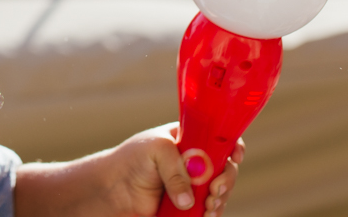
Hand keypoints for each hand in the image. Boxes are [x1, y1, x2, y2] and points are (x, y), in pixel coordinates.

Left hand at [109, 123, 244, 216]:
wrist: (112, 189)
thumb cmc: (132, 160)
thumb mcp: (155, 151)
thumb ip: (176, 170)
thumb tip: (189, 200)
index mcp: (191, 140)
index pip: (221, 139)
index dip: (233, 146)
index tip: (235, 157)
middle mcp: (197, 163)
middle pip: (226, 169)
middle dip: (226, 179)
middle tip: (215, 189)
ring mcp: (194, 186)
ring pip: (220, 193)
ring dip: (220, 200)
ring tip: (207, 206)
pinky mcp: (189, 208)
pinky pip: (209, 212)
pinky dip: (211, 215)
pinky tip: (205, 216)